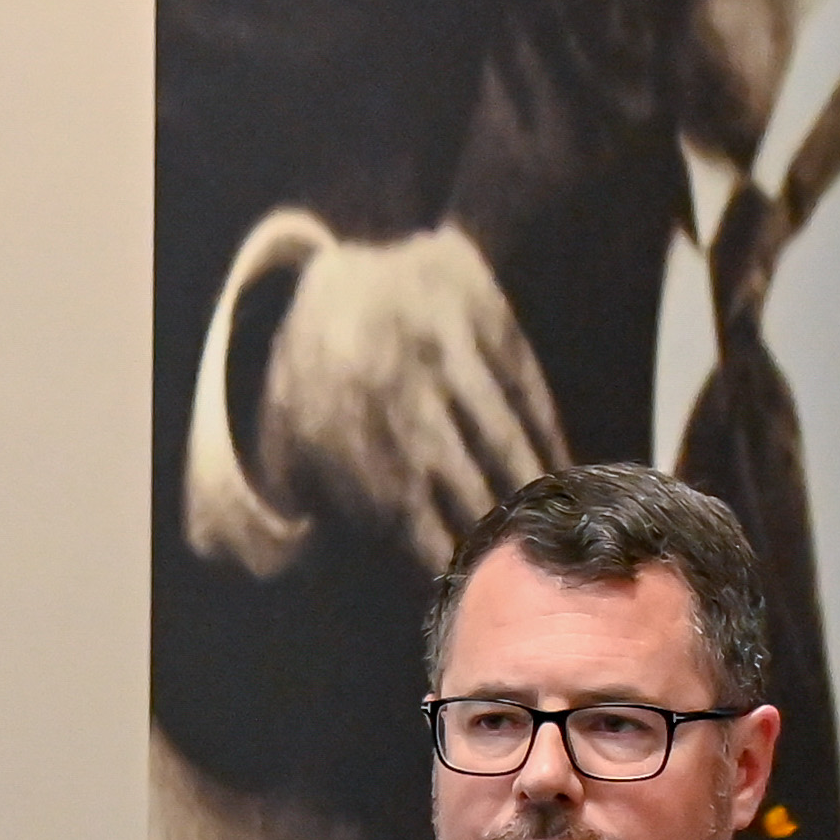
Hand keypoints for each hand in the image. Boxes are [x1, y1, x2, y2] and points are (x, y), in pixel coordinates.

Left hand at [254, 224, 563, 575]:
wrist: (351, 266)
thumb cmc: (321, 371)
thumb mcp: (281, 425)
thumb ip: (280, 491)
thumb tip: (287, 549)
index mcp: (336, 408)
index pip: (390, 492)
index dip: (429, 539)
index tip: (458, 573)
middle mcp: (390, 373)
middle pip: (450, 462)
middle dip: (484, 515)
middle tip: (516, 557)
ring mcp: (438, 338)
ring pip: (495, 421)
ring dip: (526, 475)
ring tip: (549, 519)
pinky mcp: (480, 310)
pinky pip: (521, 377)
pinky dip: (544, 423)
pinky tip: (559, 460)